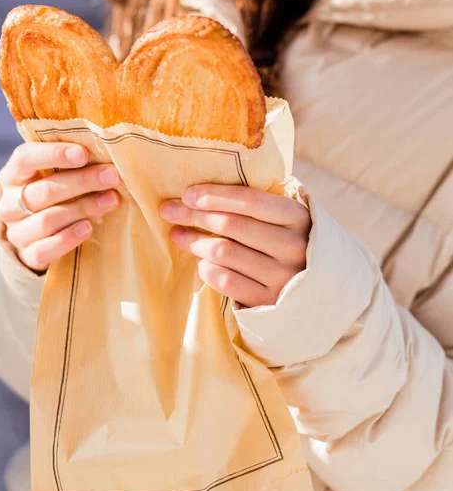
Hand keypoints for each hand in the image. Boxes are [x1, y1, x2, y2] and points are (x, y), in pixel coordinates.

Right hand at [0, 142, 121, 271]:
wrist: (36, 240)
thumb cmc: (53, 198)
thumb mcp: (54, 178)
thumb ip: (72, 166)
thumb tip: (109, 154)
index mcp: (14, 177)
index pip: (25, 159)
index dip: (53, 154)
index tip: (84, 153)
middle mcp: (9, 203)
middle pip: (44, 191)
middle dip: (82, 181)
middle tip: (112, 176)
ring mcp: (17, 231)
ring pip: (48, 219)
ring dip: (83, 208)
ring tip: (112, 200)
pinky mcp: (28, 256)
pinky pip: (44, 250)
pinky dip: (68, 238)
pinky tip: (88, 228)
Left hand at [160, 184, 310, 307]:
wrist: (321, 291)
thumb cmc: (291, 243)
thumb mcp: (288, 219)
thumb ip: (261, 204)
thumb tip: (206, 190)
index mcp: (297, 217)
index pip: (249, 200)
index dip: (214, 195)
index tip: (187, 194)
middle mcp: (293, 246)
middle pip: (231, 225)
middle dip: (194, 215)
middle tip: (169, 210)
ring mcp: (282, 276)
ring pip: (224, 253)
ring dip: (195, 242)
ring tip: (178, 235)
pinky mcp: (268, 301)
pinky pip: (226, 281)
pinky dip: (207, 269)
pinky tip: (201, 262)